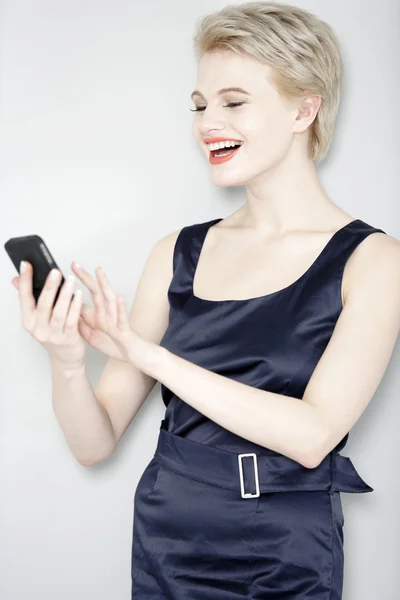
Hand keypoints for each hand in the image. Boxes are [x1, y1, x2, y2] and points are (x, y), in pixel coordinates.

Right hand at [12, 261, 85, 368]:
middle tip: (55, 271)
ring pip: (59, 312)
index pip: (24, 298)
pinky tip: (79, 295)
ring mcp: (53, 336)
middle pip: (43, 304)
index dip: (25, 280)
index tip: (26, 264)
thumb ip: (31, 299)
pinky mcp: (68, 339)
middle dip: (49, 286)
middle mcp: (38, 329)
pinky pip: (72, 320)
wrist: (66, 359)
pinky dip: (75, 306)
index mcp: (28, 321)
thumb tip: (18, 279)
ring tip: (70, 280)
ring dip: (65, 294)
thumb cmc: (53, 334)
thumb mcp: (39, 318)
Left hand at [12, 262, 157, 371]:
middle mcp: (106, 313)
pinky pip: (122, 317)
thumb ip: (80, 321)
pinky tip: (118, 298)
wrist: (129, 355)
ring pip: (110, 300)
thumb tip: (67, 309)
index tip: (69, 269)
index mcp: (98, 314)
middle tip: (75, 265)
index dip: (79, 283)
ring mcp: (115, 319)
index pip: (87, 294)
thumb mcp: (90, 333)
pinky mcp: (124, 329)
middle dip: (86, 278)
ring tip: (99, 272)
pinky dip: (120, 308)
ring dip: (105, 285)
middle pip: (96, 292)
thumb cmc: (112, 343)